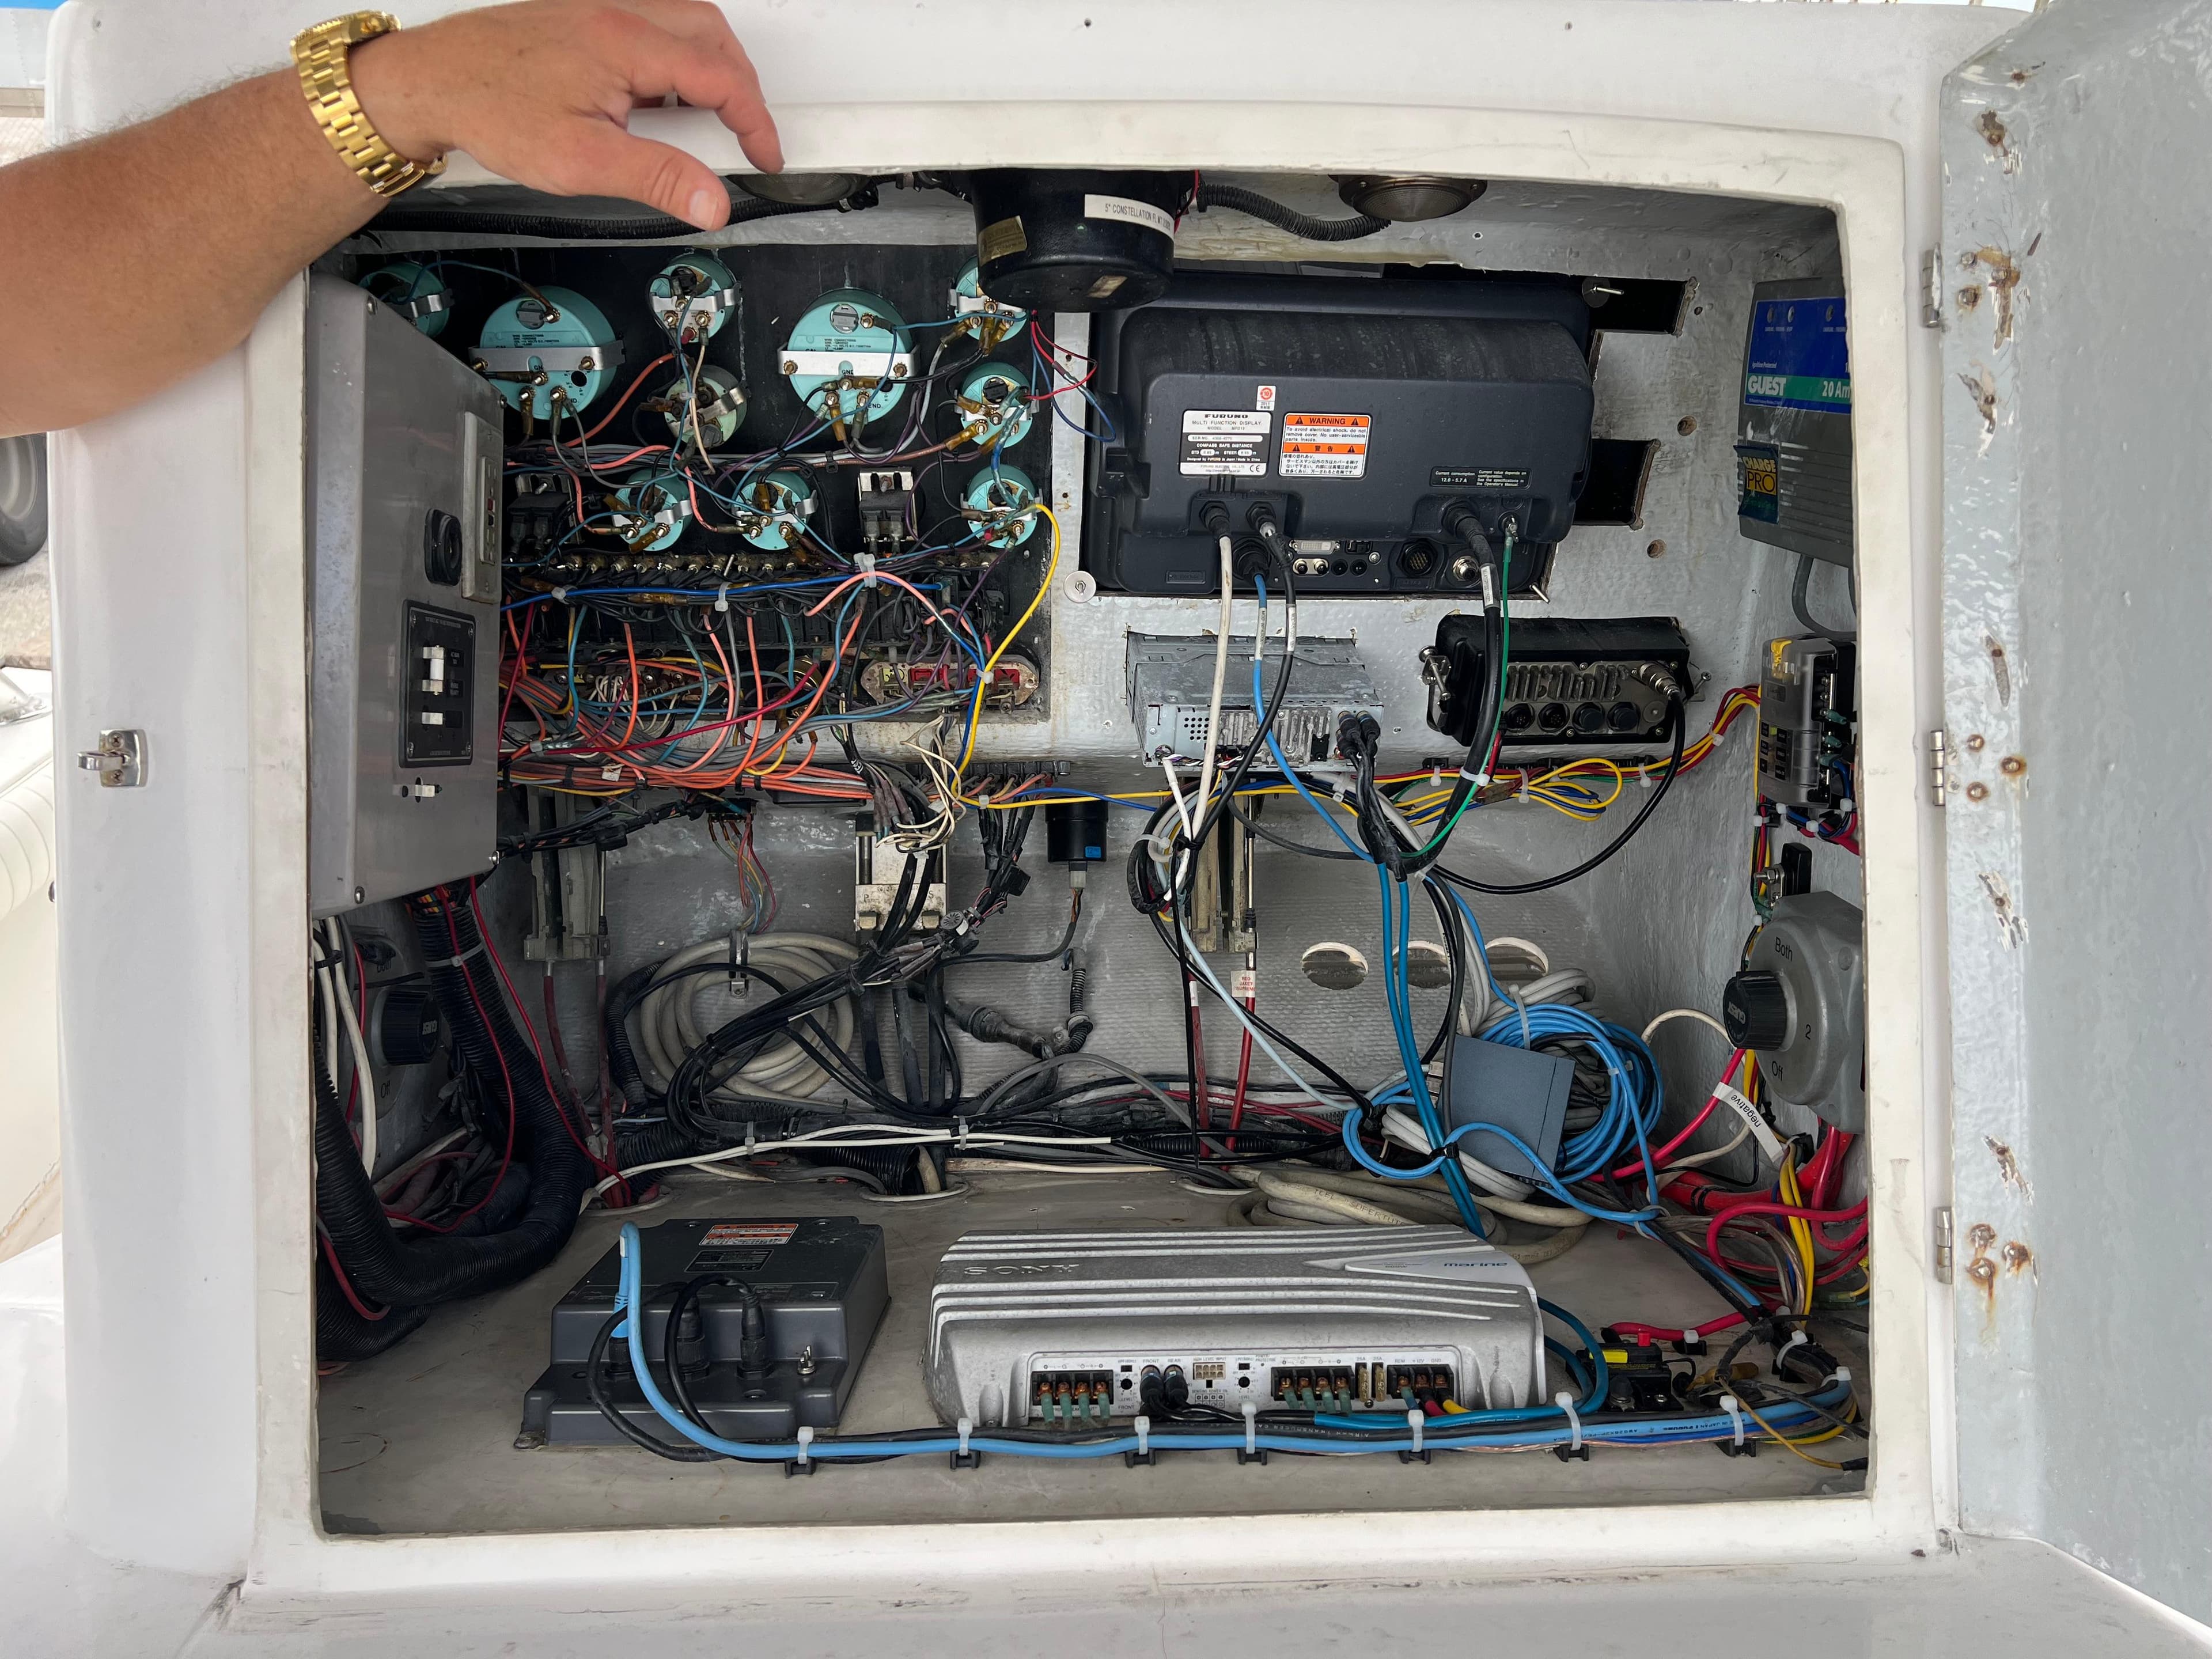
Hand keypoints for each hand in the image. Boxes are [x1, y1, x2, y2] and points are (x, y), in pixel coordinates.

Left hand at [348, 0, 782, 229]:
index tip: (764, 157)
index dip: (754, 121)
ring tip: (703, 123)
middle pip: (712, 35)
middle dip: (741, 87)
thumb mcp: (582, 162)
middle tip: (743, 137)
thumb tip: (712, 202)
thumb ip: (657, 179)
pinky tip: (657, 101)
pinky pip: (651, 26)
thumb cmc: (491, 108)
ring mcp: (600, 10)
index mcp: (625, 43)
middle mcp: (617, 13)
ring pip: (685, 23)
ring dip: (710, 69)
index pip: (721, 76)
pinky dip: (673, 60)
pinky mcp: (583, 17)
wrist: (431, 82)